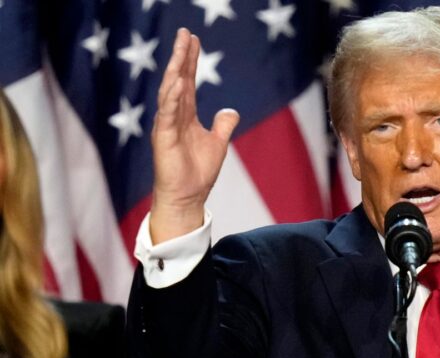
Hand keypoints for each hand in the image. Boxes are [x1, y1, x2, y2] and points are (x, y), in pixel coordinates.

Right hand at [149, 28, 239, 243]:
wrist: (188, 197)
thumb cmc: (198, 172)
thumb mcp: (217, 143)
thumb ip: (223, 125)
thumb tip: (231, 111)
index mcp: (185, 115)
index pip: (187, 82)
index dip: (190, 60)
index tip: (192, 39)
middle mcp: (174, 116)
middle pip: (178, 80)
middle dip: (181, 57)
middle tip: (185, 33)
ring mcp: (167, 126)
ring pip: (170, 92)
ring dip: (175, 71)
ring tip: (180, 50)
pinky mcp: (165, 138)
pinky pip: (168, 114)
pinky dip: (172, 98)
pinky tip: (177, 82)